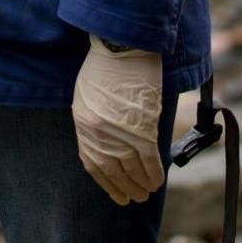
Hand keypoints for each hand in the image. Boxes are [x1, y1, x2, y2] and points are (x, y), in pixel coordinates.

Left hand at [73, 39, 164, 204]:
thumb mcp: (89, 95)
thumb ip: (97, 121)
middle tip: (134, 198)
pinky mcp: (142, 127)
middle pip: (112, 169)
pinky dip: (154, 172)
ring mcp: (119, 131)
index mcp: (83, 124)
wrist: (121, 44)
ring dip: (140, 184)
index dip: (105, 181)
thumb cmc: (106, 64)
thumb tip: (111, 142)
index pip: (92, 163)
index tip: (115, 192)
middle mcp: (98, 133)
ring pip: (131, 168)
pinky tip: (158, 181)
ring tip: (147, 193)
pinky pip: (149, 159)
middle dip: (124, 187)